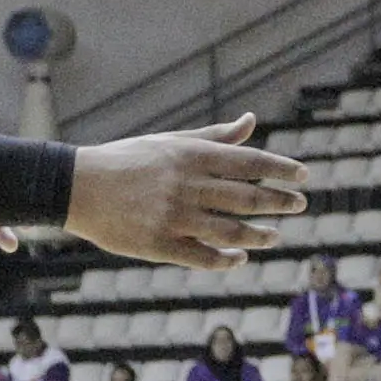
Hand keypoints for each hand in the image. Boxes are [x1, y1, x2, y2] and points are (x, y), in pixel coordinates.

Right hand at [67, 114, 307, 266]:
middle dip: (279, 202)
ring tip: (275, 236)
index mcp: (190, 157)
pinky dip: (226, 259)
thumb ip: (214, 137)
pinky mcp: (158, 245)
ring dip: (259, 235)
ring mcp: (173, 218)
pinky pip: (202, 258)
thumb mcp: (170, 142)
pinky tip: (240, 257)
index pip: (248, 163)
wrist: (77, 187)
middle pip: (246, 197)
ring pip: (230, 231)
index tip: (303, 176)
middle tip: (300, 204)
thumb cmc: (127, 159)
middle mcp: (185, 186)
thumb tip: (251, 121)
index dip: (280, 169)